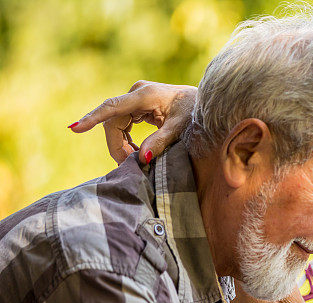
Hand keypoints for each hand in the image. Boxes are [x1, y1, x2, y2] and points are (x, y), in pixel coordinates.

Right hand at [69, 81, 196, 164]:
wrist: (203, 101)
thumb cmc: (195, 112)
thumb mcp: (180, 128)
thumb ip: (161, 141)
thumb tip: (141, 158)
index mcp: (145, 95)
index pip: (112, 107)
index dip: (92, 118)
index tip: (75, 128)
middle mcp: (136, 93)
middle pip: (112, 122)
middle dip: (117, 145)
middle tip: (128, 166)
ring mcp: (135, 98)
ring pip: (116, 124)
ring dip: (121, 144)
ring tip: (133, 160)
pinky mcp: (137, 104)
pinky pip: (123, 124)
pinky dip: (126, 140)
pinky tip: (135, 152)